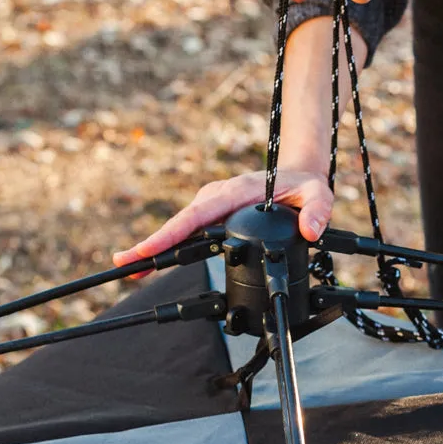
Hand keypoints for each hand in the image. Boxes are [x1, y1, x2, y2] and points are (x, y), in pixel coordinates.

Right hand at [112, 169, 331, 274]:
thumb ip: (318, 211)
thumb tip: (311, 230)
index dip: (173, 232)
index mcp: (236, 193)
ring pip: (181, 227)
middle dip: (152, 244)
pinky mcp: (213, 212)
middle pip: (180, 223)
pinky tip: (154, 261)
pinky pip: (189, 228)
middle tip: (124, 264)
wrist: (297, 175)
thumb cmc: (303, 186)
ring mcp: (213, 204)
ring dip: (157, 246)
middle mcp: (218, 196)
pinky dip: (171, 243)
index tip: (150, 249)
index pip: (199, 215)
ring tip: (131, 268)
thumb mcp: (318, 195)